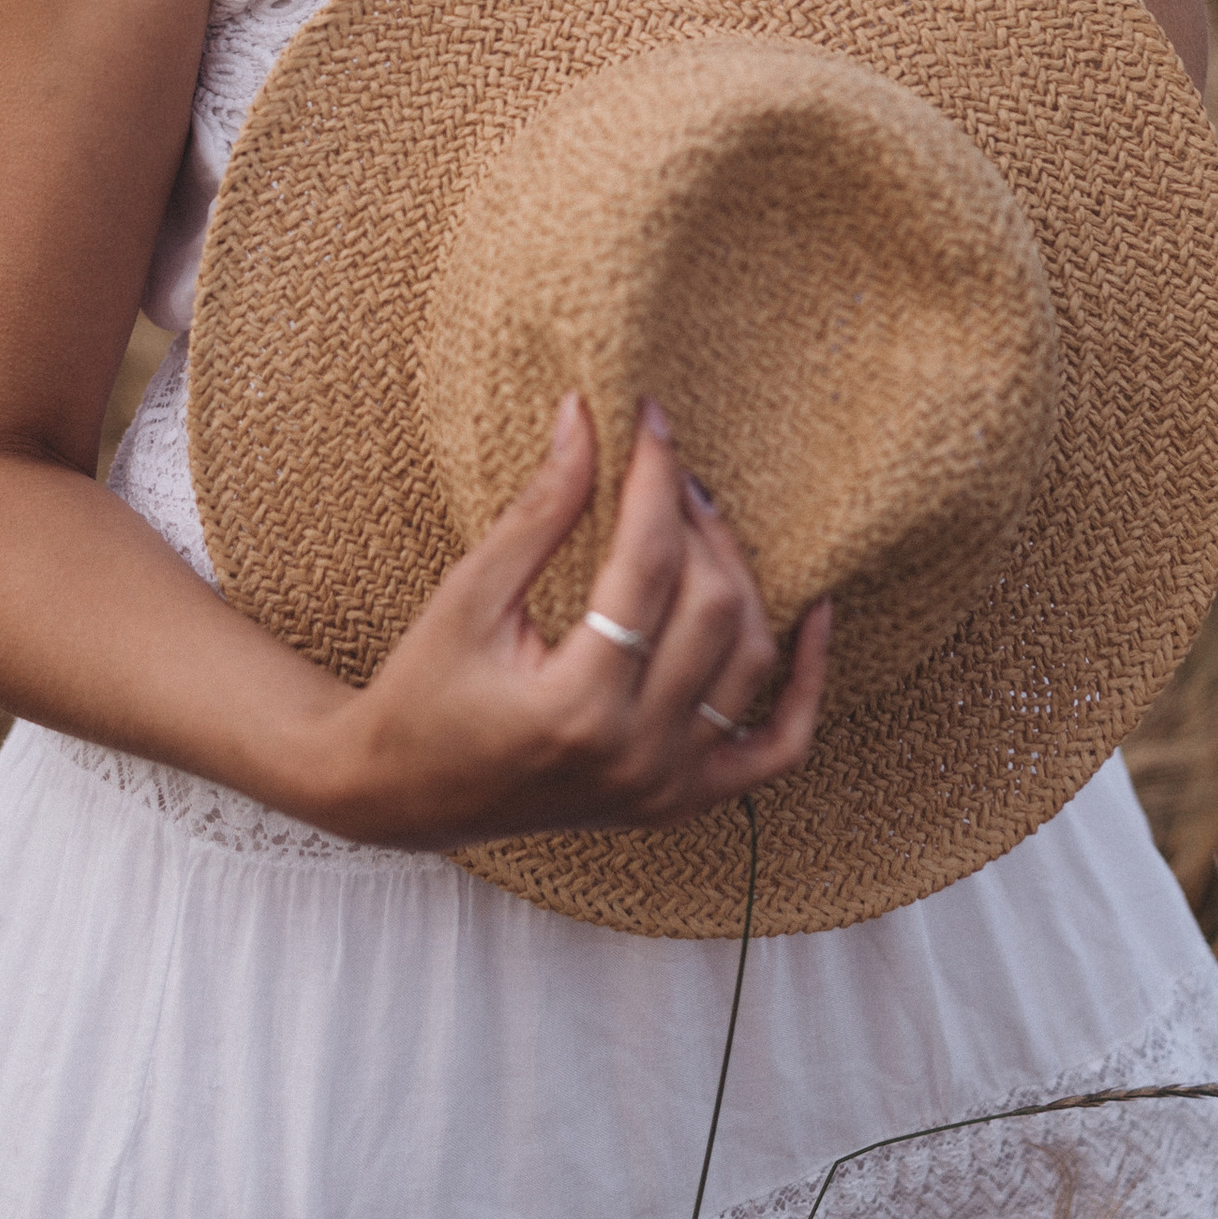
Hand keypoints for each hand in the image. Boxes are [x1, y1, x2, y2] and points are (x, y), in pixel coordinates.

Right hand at [313, 394, 831, 847]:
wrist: (403, 795)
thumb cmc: (422, 693)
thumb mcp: (467, 597)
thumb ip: (537, 512)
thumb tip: (585, 417)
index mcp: (576, 706)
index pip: (647, 565)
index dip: (653, 479)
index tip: (649, 419)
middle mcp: (636, 756)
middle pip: (712, 607)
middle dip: (694, 520)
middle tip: (664, 469)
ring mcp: (668, 787)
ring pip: (751, 662)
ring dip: (739, 578)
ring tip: (700, 521)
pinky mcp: (681, 801)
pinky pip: (779, 746)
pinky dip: (807, 682)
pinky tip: (814, 616)